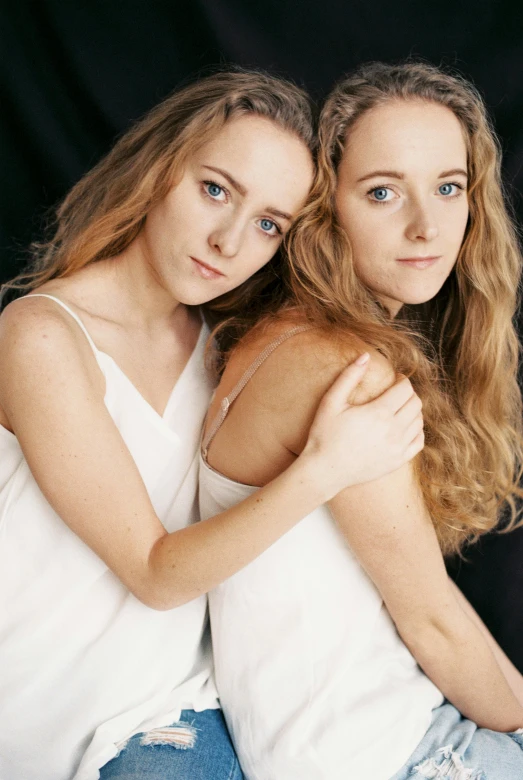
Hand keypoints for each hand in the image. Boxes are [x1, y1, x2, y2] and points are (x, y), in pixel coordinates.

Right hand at [300, 353, 423, 499]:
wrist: (325, 470)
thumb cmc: (325, 434)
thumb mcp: (331, 402)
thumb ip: (349, 377)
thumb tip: (365, 356)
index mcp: (380, 412)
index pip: (405, 388)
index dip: (402, 379)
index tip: (394, 378)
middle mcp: (394, 430)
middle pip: (416, 403)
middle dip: (408, 393)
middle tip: (396, 391)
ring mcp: (398, 447)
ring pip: (419, 421)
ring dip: (413, 410)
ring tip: (398, 407)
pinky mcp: (398, 461)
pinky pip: (419, 441)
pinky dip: (416, 430)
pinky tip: (404, 427)